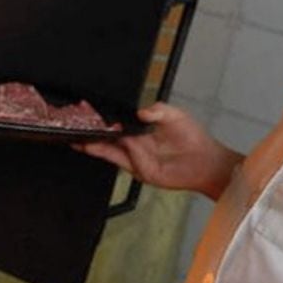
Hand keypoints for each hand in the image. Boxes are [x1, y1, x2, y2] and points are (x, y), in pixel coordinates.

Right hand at [73, 102, 243, 199]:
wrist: (206, 161)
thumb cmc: (194, 138)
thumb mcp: (174, 115)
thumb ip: (157, 110)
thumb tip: (140, 111)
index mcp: (142, 132)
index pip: (117, 125)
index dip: (103, 120)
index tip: (88, 112)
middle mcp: (136, 146)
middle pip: (108, 140)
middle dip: (91, 133)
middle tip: (76, 126)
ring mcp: (137, 160)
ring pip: (110, 152)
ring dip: (94, 145)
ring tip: (79, 137)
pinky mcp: (142, 172)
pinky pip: (125, 160)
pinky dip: (113, 153)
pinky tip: (104, 144)